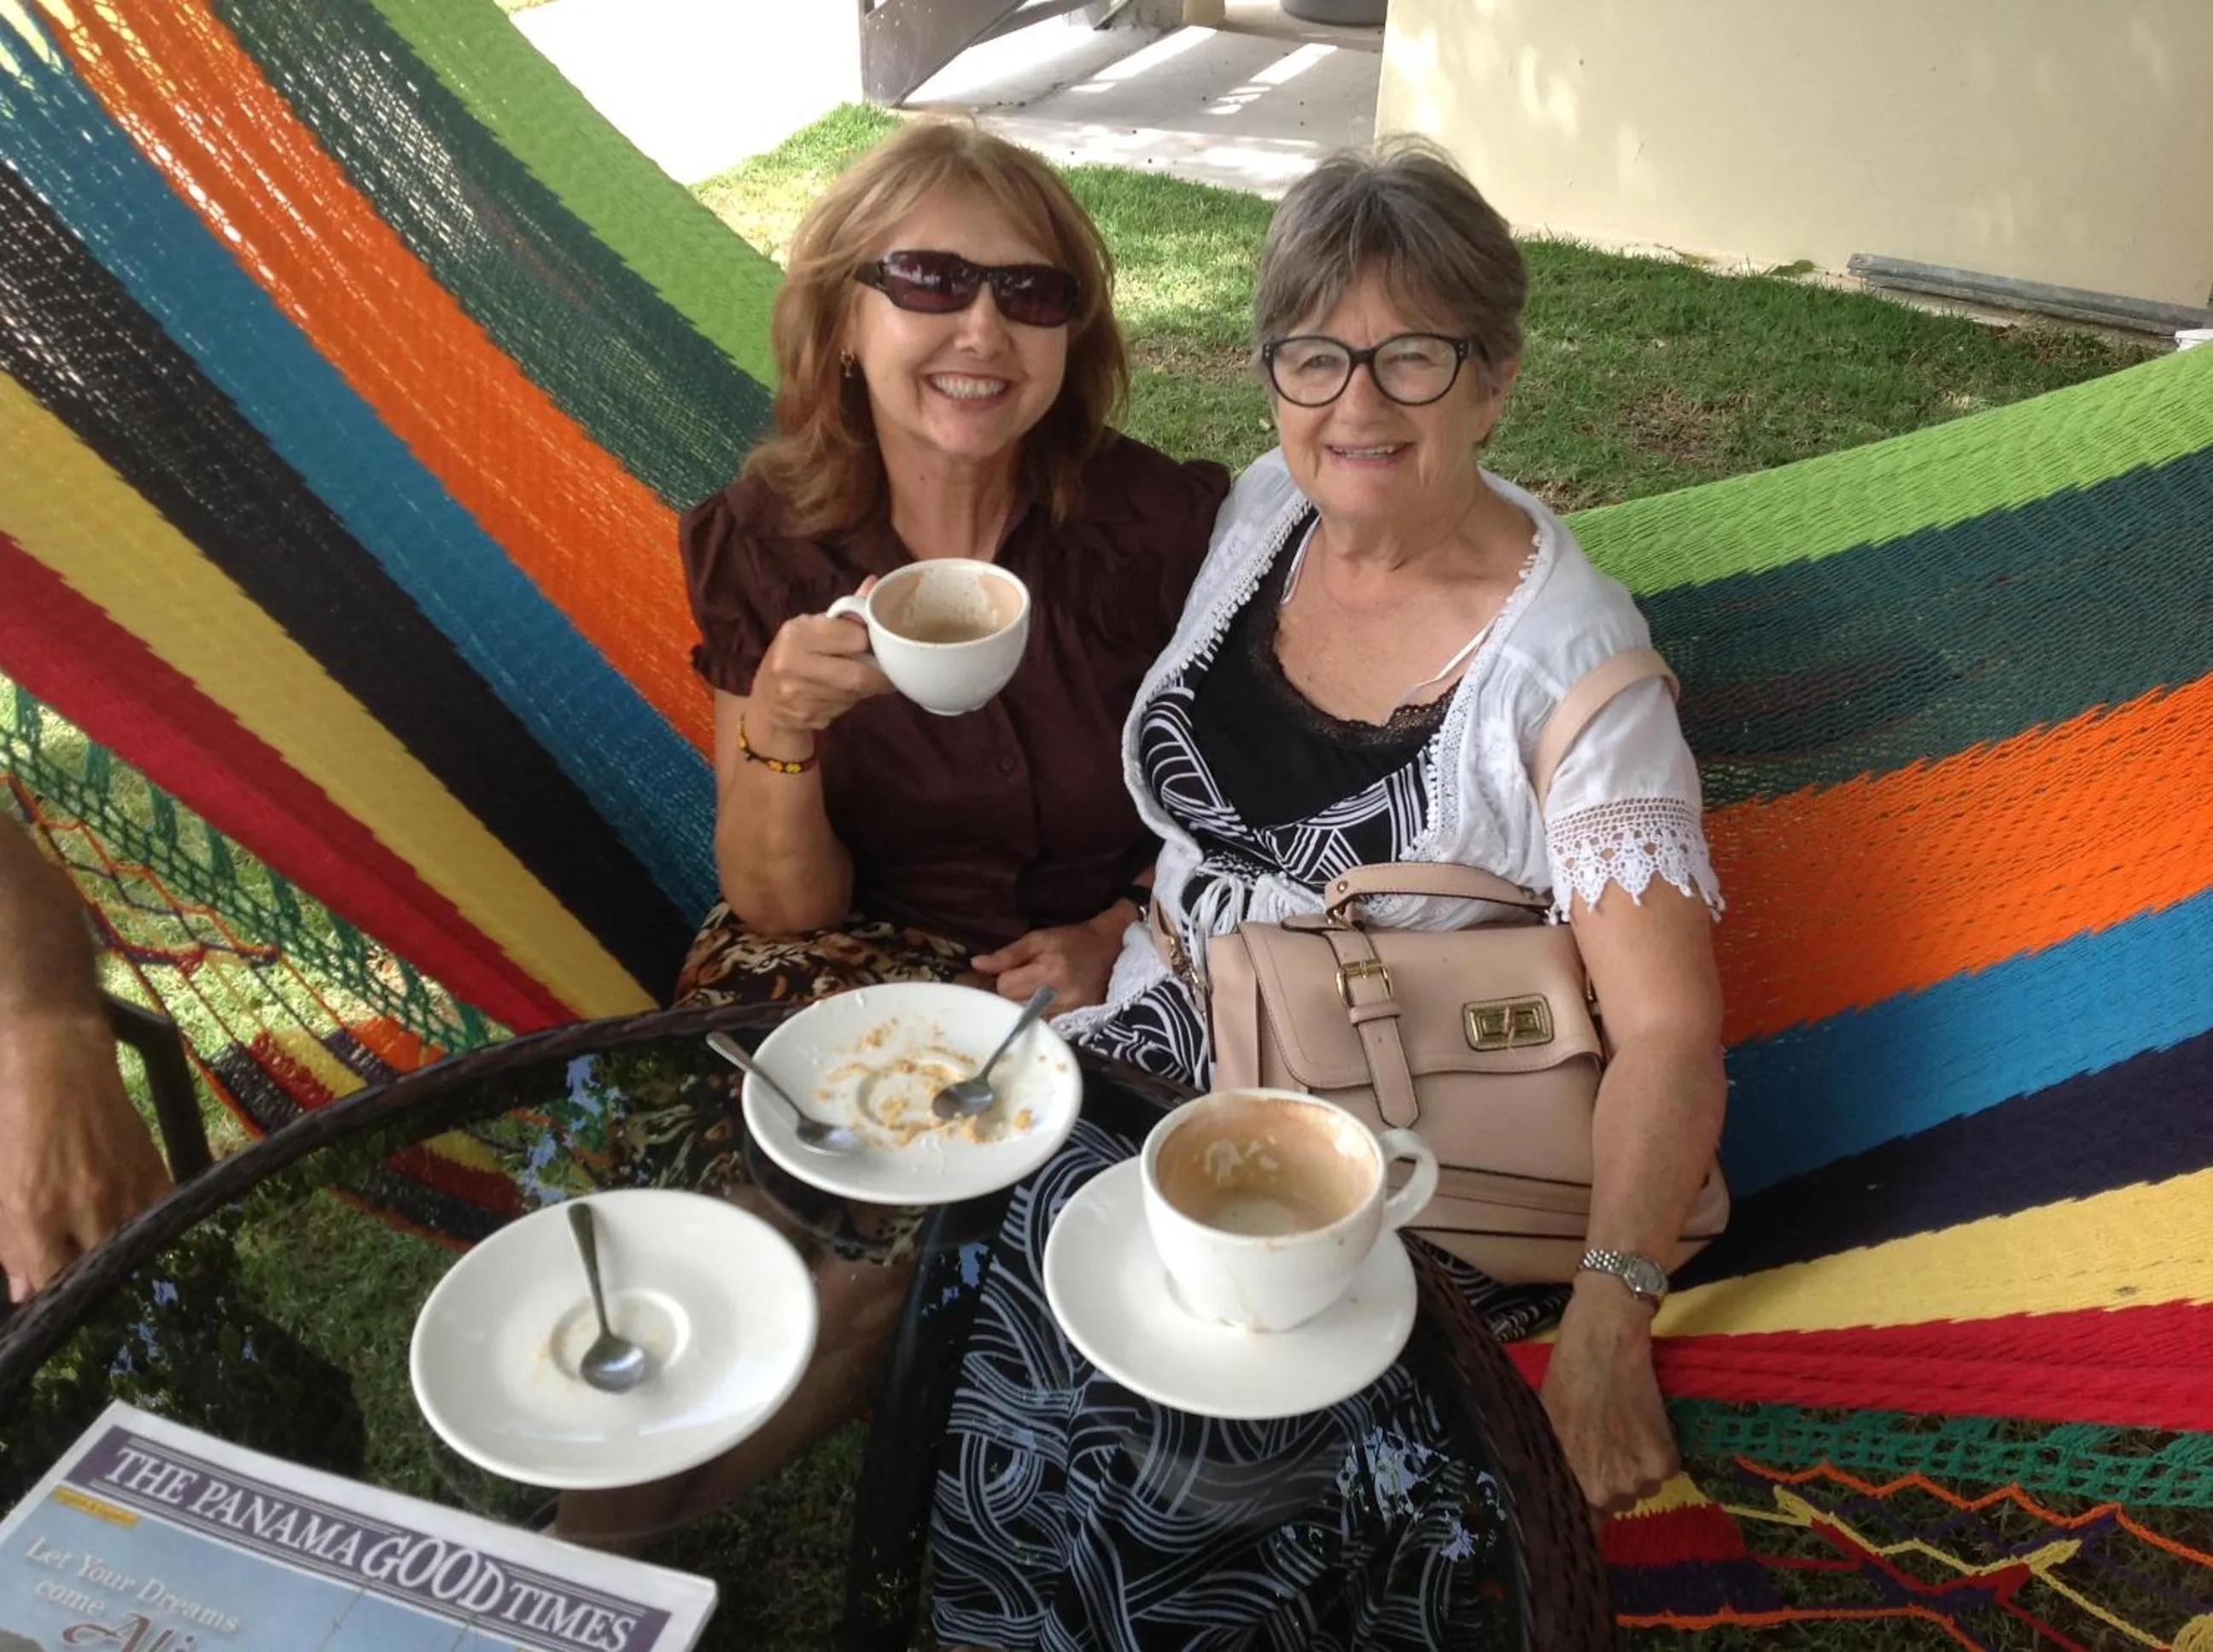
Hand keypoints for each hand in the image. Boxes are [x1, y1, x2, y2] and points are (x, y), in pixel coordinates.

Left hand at [0, 1008, 171, 1300]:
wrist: (59, 1064)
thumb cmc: (14, 1122)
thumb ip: (10, 1243)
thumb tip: (26, 1290)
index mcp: (34, 1212)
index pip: (51, 1283)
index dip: (52, 1298)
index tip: (56, 1304)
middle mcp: (85, 1205)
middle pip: (96, 1273)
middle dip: (90, 1285)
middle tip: (86, 1285)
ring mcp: (126, 1189)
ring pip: (132, 1253)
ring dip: (122, 1261)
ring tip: (115, 1264)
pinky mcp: (155, 1171)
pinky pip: (160, 1221)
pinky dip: (150, 1233)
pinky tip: (140, 1234)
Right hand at [747, 578, 894, 742]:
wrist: (766, 701)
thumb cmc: (795, 655)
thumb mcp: (812, 628)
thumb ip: (846, 612)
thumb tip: (874, 584)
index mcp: (796, 633)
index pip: (855, 636)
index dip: (868, 640)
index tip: (873, 642)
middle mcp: (792, 662)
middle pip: (859, 674)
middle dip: (879, 674)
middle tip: (886, 671)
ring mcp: (797, 694)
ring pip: (855, 694)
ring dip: (866, 689)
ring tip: (862, 680)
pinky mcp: (806, 717)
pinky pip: (844, 709)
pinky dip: (851, 702)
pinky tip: (842, 695)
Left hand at [970, 903, 1133, 1013]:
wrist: (1111, 950)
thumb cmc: (1072, 941)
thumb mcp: (1039, 939)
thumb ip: (1007, 954)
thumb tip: (976, 964)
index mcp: (1048, 971)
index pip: (1005, 987)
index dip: (1006, 977)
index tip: (1017, 970)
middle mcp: (1059, 996)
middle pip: (1013, 1006)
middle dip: (1014, 994)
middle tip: (1025, 981)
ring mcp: (1069, 1012)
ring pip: (1027, 1019)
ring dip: (1026, 1007)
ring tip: (1037, 991)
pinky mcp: (1077, 1021)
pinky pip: (1045, 1025)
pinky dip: (1041, 1016)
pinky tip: (1048, 1003)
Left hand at [1538, 1278, 1678, 1513]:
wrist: (1601, 1340)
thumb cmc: (1566, 1378)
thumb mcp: (1549, 1428)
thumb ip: (1559, 1467)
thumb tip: (1558, 1495)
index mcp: (1572, 1484)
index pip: (1587, 1526)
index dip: (1589, 1518)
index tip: (1592, 1502)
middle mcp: (1605, 1492)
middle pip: (1617, 1502)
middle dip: (1612, 1477)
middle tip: (1606, 1440)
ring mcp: (1637, 1479)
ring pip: (1643, 1485)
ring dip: (1636, 1463)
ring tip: (1621, 1424)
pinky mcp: (1665, 1461)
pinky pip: (1665, 1469)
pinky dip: (1659, 1448)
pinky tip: (1642, 1418)